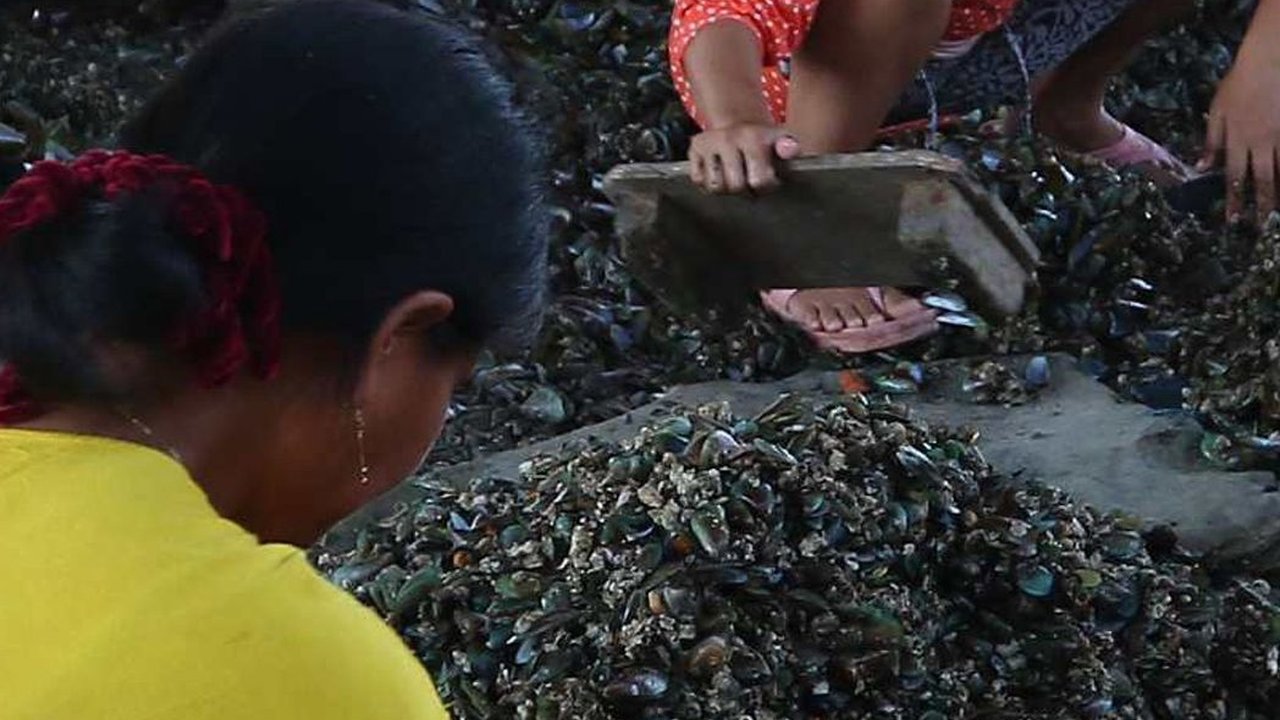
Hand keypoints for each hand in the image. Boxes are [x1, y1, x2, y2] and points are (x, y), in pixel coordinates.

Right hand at [689, 124, 800, 193]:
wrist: (738, 122)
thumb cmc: (762, 140)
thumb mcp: (780, 141)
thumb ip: (789, 147)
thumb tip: (789, 150)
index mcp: (751, 137)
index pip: (759, 181)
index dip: (765, 188)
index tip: (768, 181)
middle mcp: (727, 138)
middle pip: (735, 186)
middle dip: (745, 191)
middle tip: (750, 184)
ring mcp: (708, 144)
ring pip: (715, 186)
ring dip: (726, 189)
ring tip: (734, 180)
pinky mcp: (694, 149)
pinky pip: (699, 180)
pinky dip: (709, 183)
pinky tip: (720, 176)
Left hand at [1198, 52, 1279, 223]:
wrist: (1270, 61)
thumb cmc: (1239, 84)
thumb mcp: (1216, 112)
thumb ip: (1211, 141)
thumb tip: (1201, 167)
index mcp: (1238, 140)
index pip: (1234, 176)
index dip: (1234, 199)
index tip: (1233, 219)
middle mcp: (1262, 142)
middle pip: (1263, 179)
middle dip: (1262, 204)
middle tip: (1262, 225)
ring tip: (1278, 211)